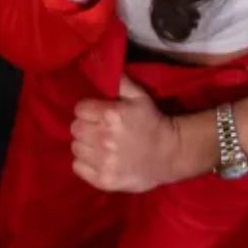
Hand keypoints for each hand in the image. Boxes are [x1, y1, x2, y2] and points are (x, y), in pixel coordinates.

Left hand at [73, 77, 200, 192]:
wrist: (172, 154)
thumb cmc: (153, 122)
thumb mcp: (140, 96)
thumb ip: (119, 82)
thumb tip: (104, 68)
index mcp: (111, 115)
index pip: (79, 109)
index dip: (88, 111)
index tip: (97, 114)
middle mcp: (104, 138)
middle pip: (75, 128)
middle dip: (85, 127)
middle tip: (98, 130)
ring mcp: (104, 161)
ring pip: (75, 147)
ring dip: (85, 145)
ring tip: (99, 145)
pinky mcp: (103, 179)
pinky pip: (77, 167)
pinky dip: (84, 164)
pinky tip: (98, 160)